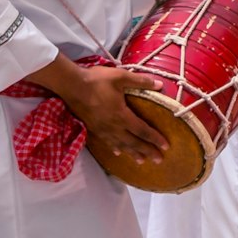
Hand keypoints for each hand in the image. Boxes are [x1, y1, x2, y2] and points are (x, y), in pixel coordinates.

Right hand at [51, 59, 170, 164]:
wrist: (71, 85)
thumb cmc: (97, 80)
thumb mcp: (121, 77)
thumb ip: (141, 82)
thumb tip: (160, 85)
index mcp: (122, 116)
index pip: (143, 131)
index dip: (155, 139)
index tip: (166, 146)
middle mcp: (113, 127)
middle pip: (133, 143)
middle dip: (147, 151)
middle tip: (159, 160)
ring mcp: (102, 130)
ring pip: (120, 145)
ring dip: (132, 153)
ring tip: (142, 161)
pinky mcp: (93, 128)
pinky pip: (107, 142)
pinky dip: (115, 148)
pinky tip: (117, 152)